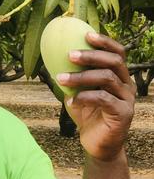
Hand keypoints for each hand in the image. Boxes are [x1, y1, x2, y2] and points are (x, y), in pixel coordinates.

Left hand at [57, 32, 134, 161]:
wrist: (97, 145)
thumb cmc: (87, 115)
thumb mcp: (77, 92)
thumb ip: (72, 76)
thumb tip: (52, 56)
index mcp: (119, 76)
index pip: (118, 52)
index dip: (104, 41)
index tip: (85, 34)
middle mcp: (127, 85)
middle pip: (114, 61)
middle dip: (91, 55)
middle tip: (69, 54)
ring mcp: (127, 99)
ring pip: (107, 78)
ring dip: (81, 76)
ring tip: (61, 78)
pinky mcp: (124, 113)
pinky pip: (104, 98)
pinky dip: (85, 97)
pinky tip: (70, 101)